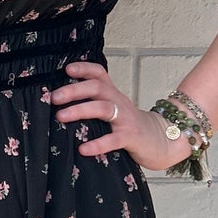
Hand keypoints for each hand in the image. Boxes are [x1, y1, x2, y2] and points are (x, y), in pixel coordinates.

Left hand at [42, 60, 199, 173]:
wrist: (164, 141)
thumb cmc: (132, 127)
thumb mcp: (116, 110)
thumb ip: (96, 104)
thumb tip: (62, 105)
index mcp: (113, 94)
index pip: (99, 73)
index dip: (84, 68)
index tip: (67, 69)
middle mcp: (119, 102)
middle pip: (96, 87)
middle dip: (73, 90)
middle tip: (54, 97)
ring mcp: (126, 119)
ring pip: (102, 108)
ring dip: (80, 110)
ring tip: (61, 116)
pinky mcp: (132, 137)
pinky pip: (114, 139)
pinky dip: (98, 144)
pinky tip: (83, 149)